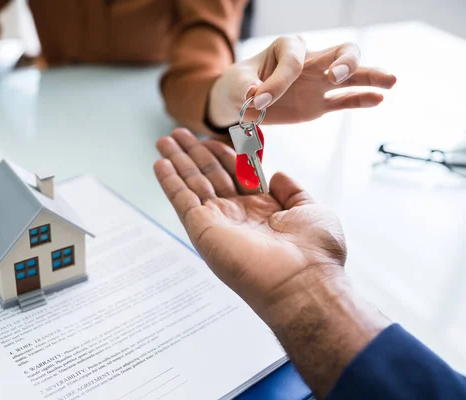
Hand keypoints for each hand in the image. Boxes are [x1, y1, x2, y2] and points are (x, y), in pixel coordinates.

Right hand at [154, 128, 346, 312]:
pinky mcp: (202, 229)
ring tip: (163, 141)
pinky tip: (160, 164)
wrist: (302, 282)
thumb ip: (292, 190)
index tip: (212, 138)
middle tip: (178, 134)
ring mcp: (218, 221)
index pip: (237, 174)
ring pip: (192, 183)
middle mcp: (238, 214)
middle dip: (195, 153)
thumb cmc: (314, 252)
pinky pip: (182, 200)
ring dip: (178, 160)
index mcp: (262, 209)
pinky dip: (170, 182)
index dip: (224, 154)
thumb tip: (276, 173)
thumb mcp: (311, 210)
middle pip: (210, 175)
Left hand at [208, 36, 396, 127]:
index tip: (258, 101)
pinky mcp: (320, 103)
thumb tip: (255, 95)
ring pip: (351, 74)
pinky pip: (345, 100)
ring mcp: (318, 82)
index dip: (276, 82)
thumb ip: (245, 87)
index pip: (292, 62)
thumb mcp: (235, 83)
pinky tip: (379, 99)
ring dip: (369, 76)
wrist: (240, 103)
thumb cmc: (238, 85)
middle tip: (336, 76)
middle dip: (342, 61)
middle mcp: (309, 61)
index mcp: (286, 48)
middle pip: (338, 51)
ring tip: (390, 81)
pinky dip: (361, 99)